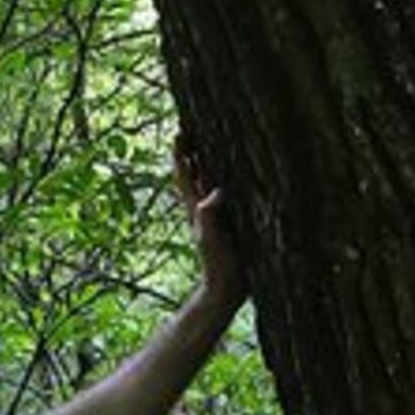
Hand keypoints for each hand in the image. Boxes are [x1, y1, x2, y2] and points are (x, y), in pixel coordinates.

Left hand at [174, 141, 246, 319]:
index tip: (180, 130)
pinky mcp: (229, 221)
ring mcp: (216, 214)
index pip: (184, 173)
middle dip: (195, 149)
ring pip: (210, 181)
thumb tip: (213, 194)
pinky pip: (225, 193)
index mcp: (196, 207)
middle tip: (196, 125)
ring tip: (215, 140)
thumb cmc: (218, 265)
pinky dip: (226, 179)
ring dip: (210, 161)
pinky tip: (234, 173)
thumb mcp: (212, 240)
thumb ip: (210, 218)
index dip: (181, 152)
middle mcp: (204, 206)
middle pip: (196, 171)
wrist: (226, 289)